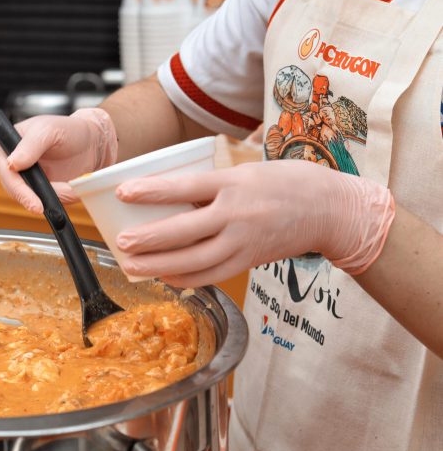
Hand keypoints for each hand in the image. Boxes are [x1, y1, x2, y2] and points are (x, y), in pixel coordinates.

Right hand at [0, 108, 117, 212]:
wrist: (90, 143)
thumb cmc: (68, 130)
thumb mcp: (48, 131)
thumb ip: (30, 145)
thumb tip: (11, 164)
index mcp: (6, 144)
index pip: (5, 170)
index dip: (17, 187)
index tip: (32, 200)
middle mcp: (10, 163)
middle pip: (14, 189)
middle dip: (35, 197)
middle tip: (48, 206)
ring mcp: (24, 179)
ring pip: (29, 199)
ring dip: (51, 197)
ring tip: (70, 189)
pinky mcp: (38, 190)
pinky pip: (44, 201)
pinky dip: (58, 199)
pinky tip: (70, 190)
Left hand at [113, 160, 394, 286]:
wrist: (330, 209)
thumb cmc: (284, 183)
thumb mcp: (245, 172)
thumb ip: (210, 186)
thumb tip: (167, 198)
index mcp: (234, 183)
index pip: (186, 186)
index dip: (152, 191)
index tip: (123, 192)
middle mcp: (238, 214)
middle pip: (185, 232)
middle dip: (149, 240)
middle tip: (121, 242)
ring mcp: (244, 242)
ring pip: (195, 261)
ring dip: (159, 266)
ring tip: (132, 265)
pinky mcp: (249, 261)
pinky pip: (211, 275)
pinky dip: (184, 278)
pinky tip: (163, 275)